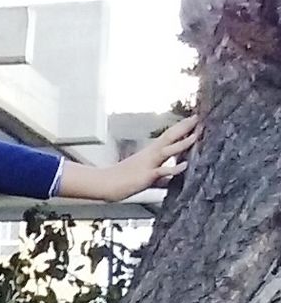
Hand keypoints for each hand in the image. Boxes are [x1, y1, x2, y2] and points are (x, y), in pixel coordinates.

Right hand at [64, 114, 198, 202]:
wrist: (105, 184)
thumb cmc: (122, 180)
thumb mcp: (145, 177)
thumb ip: (160, 177)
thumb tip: (170, 180)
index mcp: (150, 152)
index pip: (168, 135)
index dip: (181, 127)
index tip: (193, 118)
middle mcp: (151, 154)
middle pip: (169, 136)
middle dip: (184, 127)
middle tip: (197, 118)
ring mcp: (148, 164)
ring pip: (168, 150)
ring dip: (182, 143)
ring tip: (196, 136)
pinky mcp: (146, 176)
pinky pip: (162, 171)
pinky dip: (174, 168)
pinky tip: (184, 166)